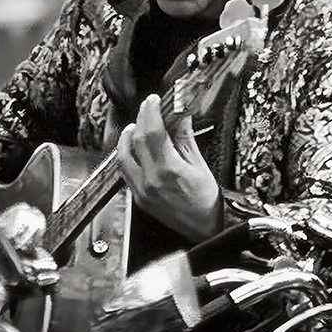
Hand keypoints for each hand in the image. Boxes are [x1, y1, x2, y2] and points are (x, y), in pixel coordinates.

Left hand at [117, 94, 222, 242]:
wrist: (205, 231)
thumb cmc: (207, 203)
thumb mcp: (200, 166)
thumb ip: (186, 139)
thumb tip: (180, 117)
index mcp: (169, 169)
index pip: (152, 131)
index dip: (151, 111)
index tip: (154, 101)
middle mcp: (151, 179)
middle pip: (136, 140)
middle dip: (140, 119)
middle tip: (147, 109)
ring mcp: (142, 190)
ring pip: (123, 156)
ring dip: (127, 138)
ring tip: (135, 127)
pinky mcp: (139, 198)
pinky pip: (125, 172)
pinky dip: (126, 156)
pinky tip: (134, 150)